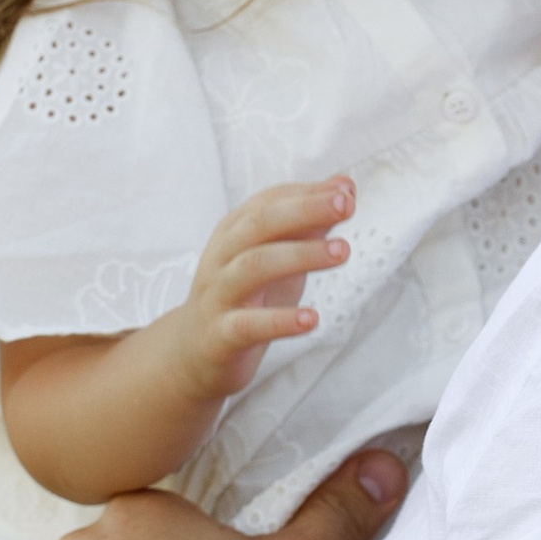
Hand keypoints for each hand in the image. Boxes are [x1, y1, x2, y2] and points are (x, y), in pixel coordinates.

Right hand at [173, 178, 357, 400]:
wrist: (194, 353)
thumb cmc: (244, 296)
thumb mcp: (277, 255)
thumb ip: (309, 222)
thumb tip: (346, 186)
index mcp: (234, 232)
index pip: (269, 201)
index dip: (307, 193)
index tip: (346, 191)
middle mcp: (222, 256)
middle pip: (260, 224)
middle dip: (304, 210)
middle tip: (346, 205)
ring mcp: (218, 294)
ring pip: (254, 266)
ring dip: (300, 255)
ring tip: (342, 251)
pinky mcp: (220, 334)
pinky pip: (248, 324)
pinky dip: (280, 321)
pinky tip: (312, 318)